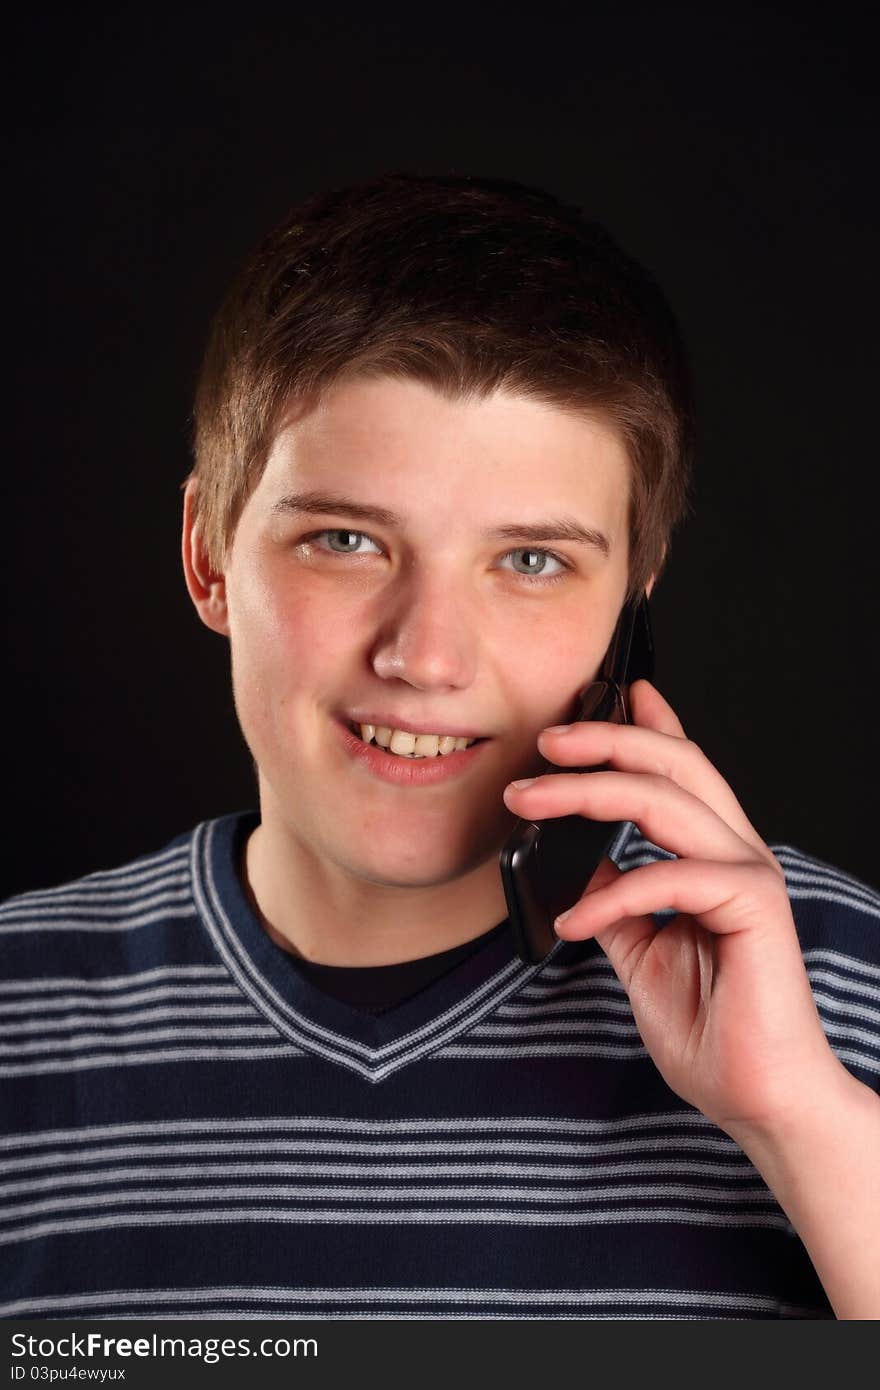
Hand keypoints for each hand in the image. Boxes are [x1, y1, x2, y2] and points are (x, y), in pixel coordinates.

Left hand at [502, 679, 844, 1140]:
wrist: (757, 1096)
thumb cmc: (711, 1028)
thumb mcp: (641, 951)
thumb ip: (617, 900)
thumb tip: (580, 865)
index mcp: (715, 855)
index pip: (684, 771)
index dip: (652, 725)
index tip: (619, 691)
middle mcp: (737, 853)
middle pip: (673, 764)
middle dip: (605, 740)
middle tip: (546, 740)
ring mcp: (749, 874)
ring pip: (666, 800)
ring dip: (587, 792)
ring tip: (529, 802)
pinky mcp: (754, 906)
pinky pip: (671, 877)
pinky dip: (613, 894)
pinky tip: (573, 920)